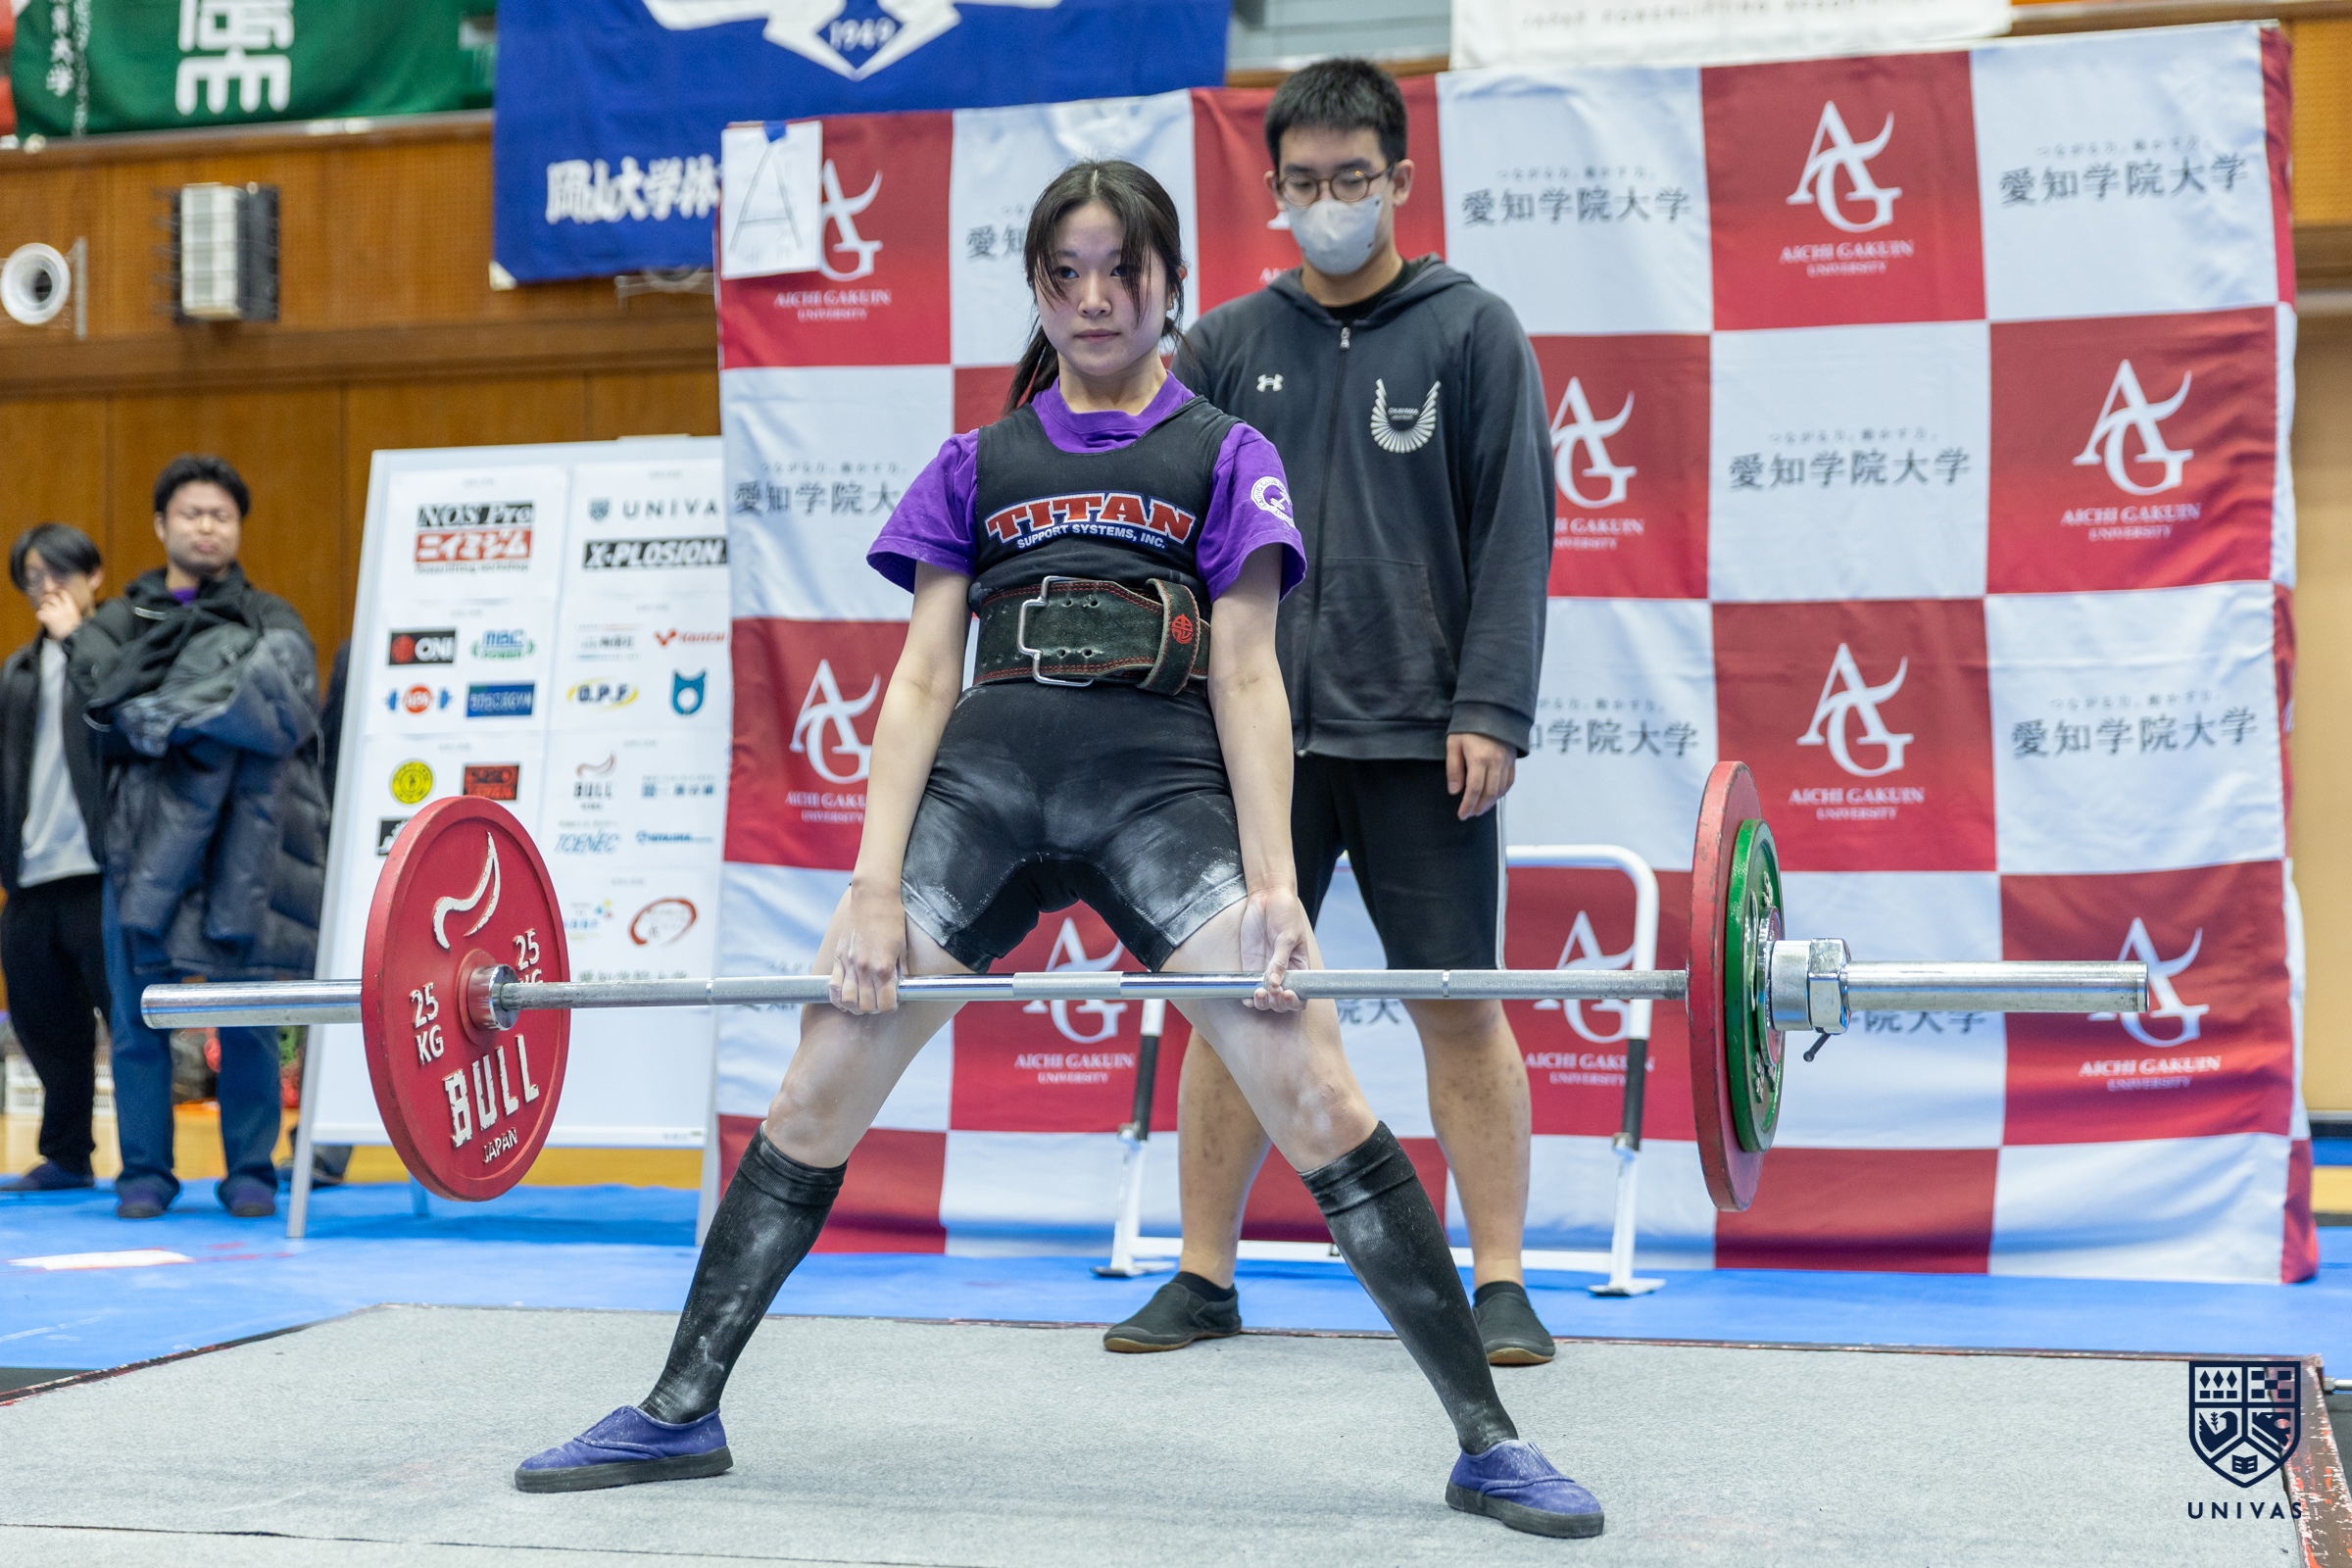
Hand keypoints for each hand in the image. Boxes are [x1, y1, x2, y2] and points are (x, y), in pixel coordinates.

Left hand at [33, 588, 80, 641]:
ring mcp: (56, 614)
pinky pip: (40, 613)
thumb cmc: (78, 630)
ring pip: (44, 605)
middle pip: (51, 597)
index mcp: (71, 607)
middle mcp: (63, 609)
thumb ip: (76, 608)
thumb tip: (92, 591)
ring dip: (44, 609)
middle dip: (46, 599)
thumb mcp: (79, 617)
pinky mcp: (49, 620)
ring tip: (47, 615)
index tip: (55, 595)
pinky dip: (40, 616)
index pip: (63, 593)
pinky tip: (44, 620)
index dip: (57, 593)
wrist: (76, 640)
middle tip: (45, 603)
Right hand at [829, 884, 907, 1013]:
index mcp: (883, 967)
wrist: (873, 898)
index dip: (890, 1007)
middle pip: (865, 1006)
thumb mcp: (903, 946)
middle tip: (879, 1001)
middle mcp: (864, 968)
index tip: (893, 1002)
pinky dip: (838, 998)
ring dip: (856, 1007)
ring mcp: (848, 964)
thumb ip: (900, 971)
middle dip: (874, 1009)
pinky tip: (846, 999)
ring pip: (847, 1000)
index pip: (885, 1004)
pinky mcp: (838, 958)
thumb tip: (901, 988)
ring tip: (863, 1001)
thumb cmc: (891, 919)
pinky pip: (833, 986)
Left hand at [1239, 885, 1312, 1012]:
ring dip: (1262, 1002)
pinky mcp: (1250, 966)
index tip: (1286, 993)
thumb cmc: (1285, 913)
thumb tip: (1275, 982)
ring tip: (1259, 992)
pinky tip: (1246, 994)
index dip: (1294, 1001)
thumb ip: (1281, 960)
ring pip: (1265, 999)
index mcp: (1299, 968)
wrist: (1267, 897)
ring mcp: (1265, 971)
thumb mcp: (1287, 936)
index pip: (1300, 994)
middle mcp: (1283, 973)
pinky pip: (1248, 988)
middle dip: (1277, 1002)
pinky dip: (1247, 995)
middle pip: (1281, 1002)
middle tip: (1272, 991)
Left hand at [1446, 731, 1516, 819]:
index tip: (1462, 815)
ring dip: (1490, 803)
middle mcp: (1496, 762)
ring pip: (1501, 790)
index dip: (1468, 805)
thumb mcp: (1454, 743)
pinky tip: (1493, 798)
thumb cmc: (1468, 725)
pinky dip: (1501, 793)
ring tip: (1479, 810)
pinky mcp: (1512, 759)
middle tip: (1469, 814)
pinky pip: (1509, 781)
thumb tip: (1455, 791)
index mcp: (1480, 758)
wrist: (1490, 708)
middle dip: (1479, 807)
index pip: (1475, 789)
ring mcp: (1506, 761)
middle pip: (1489, 793)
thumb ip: (1454, 768)